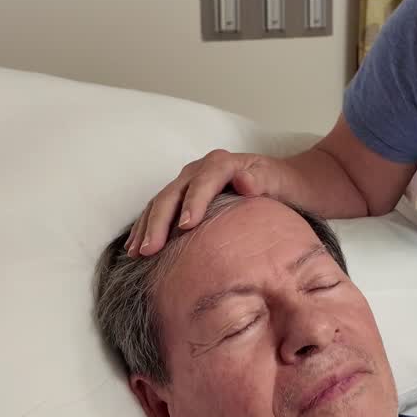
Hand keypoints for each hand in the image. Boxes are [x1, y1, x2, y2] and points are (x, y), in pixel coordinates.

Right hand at [126, 150, 282, 256]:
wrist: (280, 181)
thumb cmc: (281, 184)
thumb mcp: (278, 180)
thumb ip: (262, 178)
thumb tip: (244, 181)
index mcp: (223, 163)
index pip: (204, 181)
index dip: (193, 202)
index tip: (186, 226)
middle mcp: (200, 169)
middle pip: (174, 192)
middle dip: (159, 221)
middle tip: (150, 249)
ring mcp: (187, 181)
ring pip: (160, 202)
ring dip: (147, 227)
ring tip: (138, 252)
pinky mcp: (182, 195)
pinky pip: (158, 210)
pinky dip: (146, 227)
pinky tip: (135, 247)